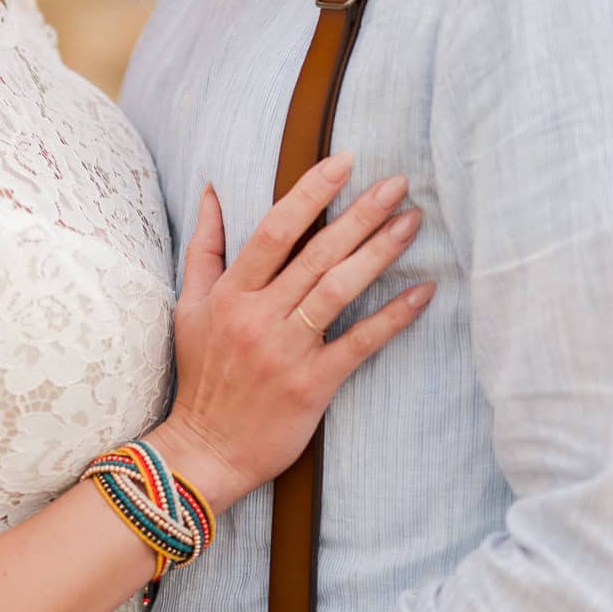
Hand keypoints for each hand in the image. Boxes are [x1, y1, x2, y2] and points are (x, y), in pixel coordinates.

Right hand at [151, 155, 433, 509]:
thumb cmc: (201, 375)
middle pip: (316, 253)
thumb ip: (204, 247)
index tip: (344, 161)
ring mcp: (288, 350)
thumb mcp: (189, 305)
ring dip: (379, 252)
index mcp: (230, 293)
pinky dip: (393, 316)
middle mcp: (259, 316)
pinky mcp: (313, 384)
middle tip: (398, 182)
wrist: (206, 449)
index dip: (311, 193)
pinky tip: (423, 291)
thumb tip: (213, 190)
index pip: (274, 230)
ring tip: (411, 222)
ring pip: (339, 289)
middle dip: (360, 213)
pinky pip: (360, 342)